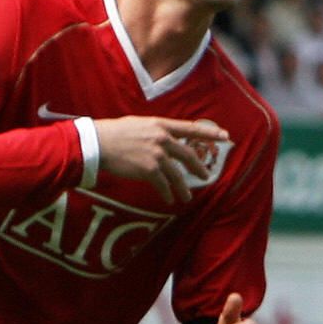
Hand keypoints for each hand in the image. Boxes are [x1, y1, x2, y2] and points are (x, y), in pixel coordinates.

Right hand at [92, 116, 229, 205]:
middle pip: (188, 155)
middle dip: (199, 168)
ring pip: (177, 174)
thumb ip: (154, 131)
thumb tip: (164, 139)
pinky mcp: (148, 169)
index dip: (209, 132)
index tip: (224, 136)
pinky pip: (163, 184)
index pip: (191, 128)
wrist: (97, 143)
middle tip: (205, 176)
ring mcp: (156, 154)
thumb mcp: (138, 124)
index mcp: (160, 125)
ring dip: (183, 188)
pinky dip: (167, 193)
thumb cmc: (113, 133)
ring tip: (186, 197)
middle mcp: (162, 138)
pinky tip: (168, 199)